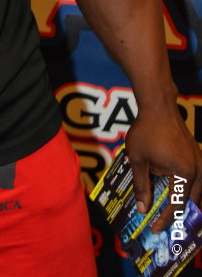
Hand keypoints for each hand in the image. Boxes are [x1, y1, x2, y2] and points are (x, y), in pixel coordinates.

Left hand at [126, 105, 201, 231]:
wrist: (158, 106)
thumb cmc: (146, 131)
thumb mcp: (139, 160)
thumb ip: (142, 186)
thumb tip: (142, 209)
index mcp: (184, 174)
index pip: (176, 206)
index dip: (165, 219)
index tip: (154, 228)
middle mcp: (198, 170)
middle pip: (192, 202)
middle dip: (179, 216)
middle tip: (164, 224)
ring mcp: (200, 162)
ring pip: (197, 192)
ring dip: (185, 203)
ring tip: (170, 213)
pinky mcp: (197, 156)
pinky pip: (196, 179)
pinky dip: (187, 190)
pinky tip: (175, 192)